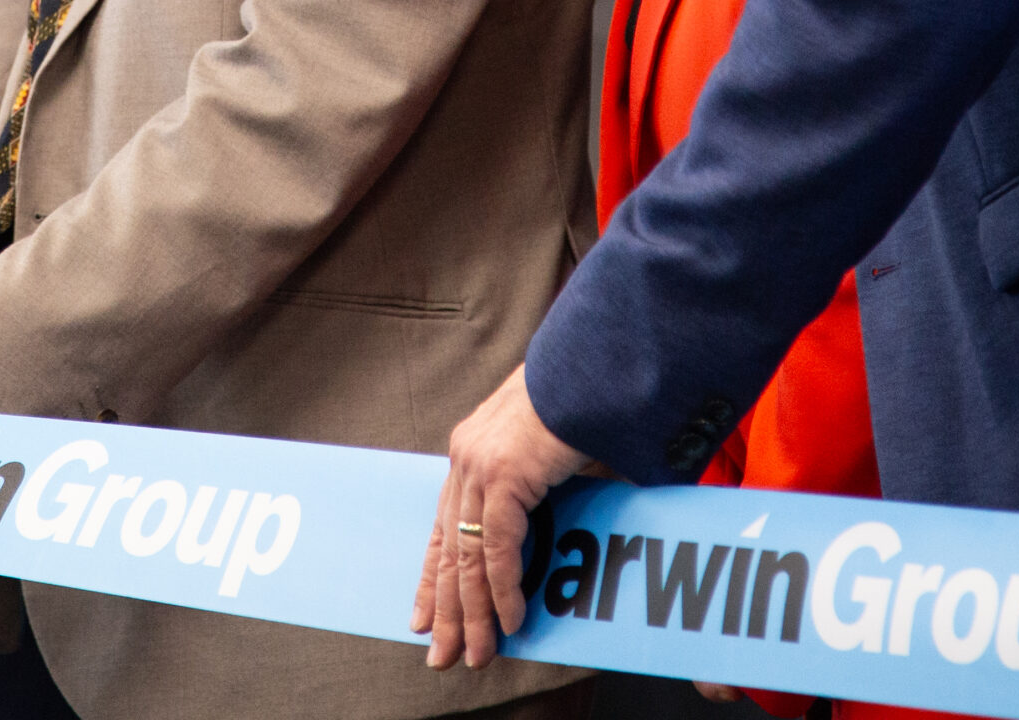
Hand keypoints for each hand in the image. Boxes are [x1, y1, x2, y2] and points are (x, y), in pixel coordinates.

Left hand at [412, 364, 585, 668]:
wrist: (595, 365)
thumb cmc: (585, 404)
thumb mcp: (556, 456)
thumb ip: (545, 495)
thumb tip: (561, 536)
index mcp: (472, 450)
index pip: (444, 527)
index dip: (434, 576)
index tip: (424, 615)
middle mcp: (466, 458)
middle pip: (448, 548)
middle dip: (445, 608)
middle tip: (441, 653)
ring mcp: (480, 466)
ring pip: (467, 557)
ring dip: (474, 612)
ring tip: (474, 654)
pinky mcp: (503, 475)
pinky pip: (497, 547)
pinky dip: (503, 586)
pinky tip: (510, 618)